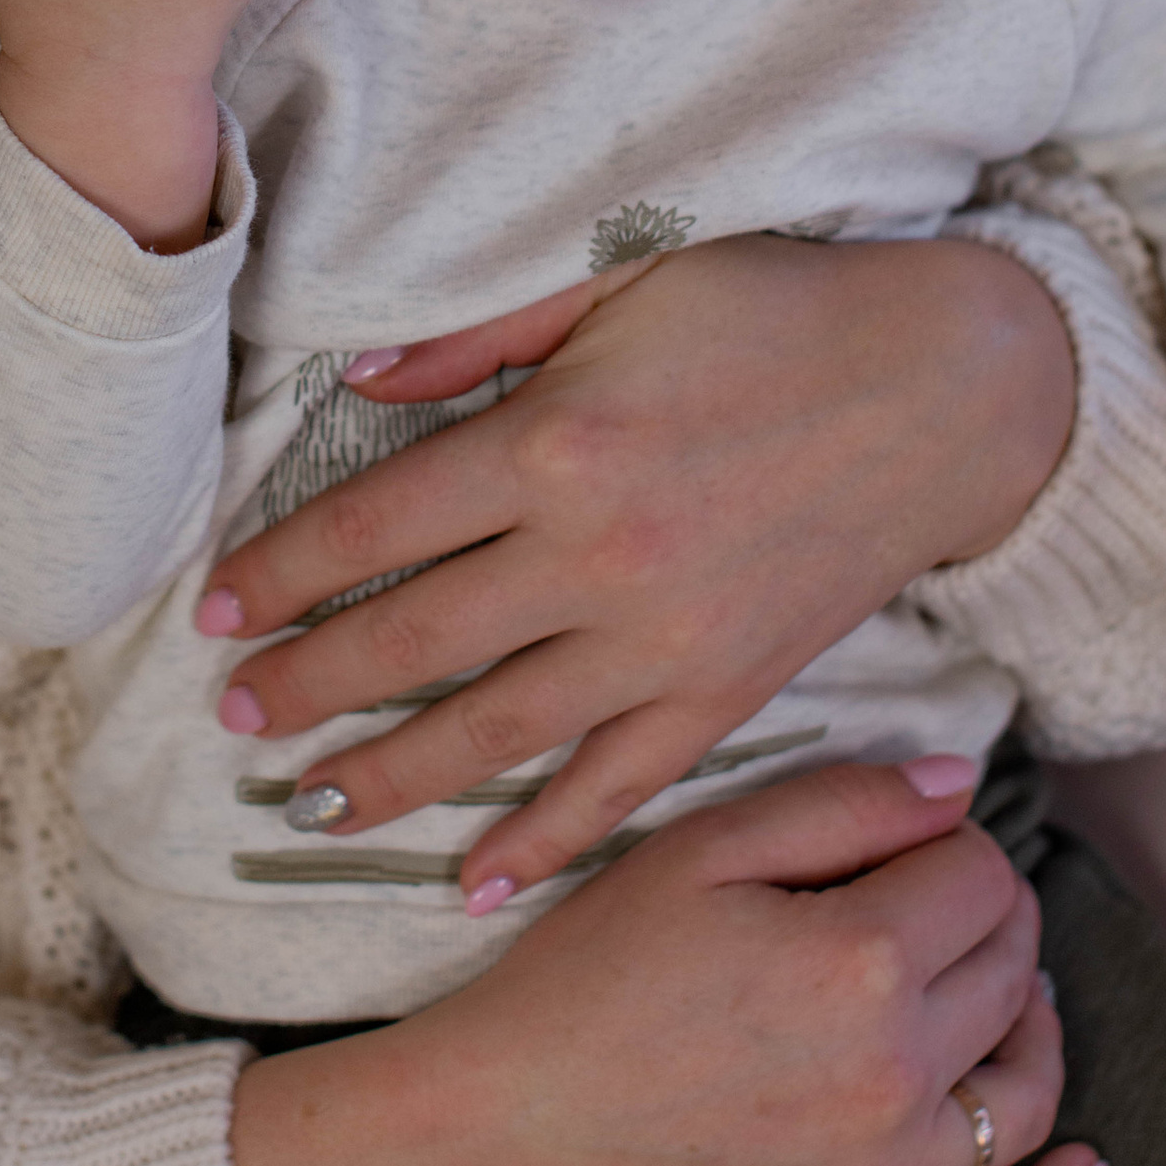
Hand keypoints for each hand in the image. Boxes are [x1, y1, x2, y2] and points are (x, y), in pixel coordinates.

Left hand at [197, 230, 1075, 900]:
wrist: (949, 388)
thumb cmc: (776, 312)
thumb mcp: (619, 283)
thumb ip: (479, 341)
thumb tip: (356, 384)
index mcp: (556, 444)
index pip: (373, 527)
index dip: (279, 574)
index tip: (216, 609)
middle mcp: (596, 557)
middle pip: (410, 643)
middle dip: (304, 685)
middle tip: (231, 713)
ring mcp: (663, 642)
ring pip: (491, 734)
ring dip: (386, 777)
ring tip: (305, 802)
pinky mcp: (727, 694)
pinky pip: (614, 788)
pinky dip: (542, 843)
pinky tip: (472, 882)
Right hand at [230, 757, 1103, 1165]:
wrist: (504, 1138)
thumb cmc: (586, 981)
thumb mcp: (695, 852)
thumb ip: (838, 804)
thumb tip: (961, 788)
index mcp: (857, 959)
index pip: (978, 874)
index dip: (949, 844)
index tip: (904, 847)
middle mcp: (895, 1073)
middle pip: (1010, 970)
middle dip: (990, 920)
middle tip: (939, 905)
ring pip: (1024, 1093)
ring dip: (1031, 1030)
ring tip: (1004, 998)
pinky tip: (1080, 1162)